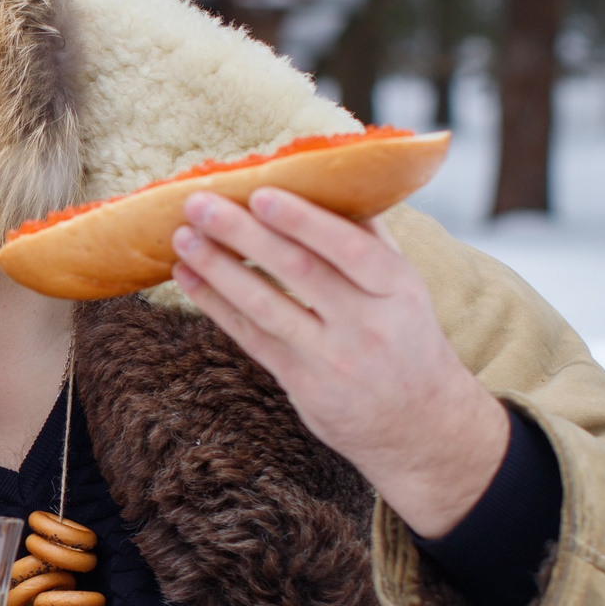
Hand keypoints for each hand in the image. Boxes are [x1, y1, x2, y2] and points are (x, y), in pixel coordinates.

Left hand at [170, 187, 509, 538]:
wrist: (421, 426)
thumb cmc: (405, 337)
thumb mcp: (405, 288)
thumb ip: (369, 239)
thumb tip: (325, 179)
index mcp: (398, 288)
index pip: (349, 246)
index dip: (303, 219)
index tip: (260, 191)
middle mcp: (367, 323)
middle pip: (299, 271)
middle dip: (243, 232)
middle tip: (199, 202)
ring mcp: (332, 358)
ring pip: (266, 306)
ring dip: (219, 268)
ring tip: (183, 238)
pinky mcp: (301, 384)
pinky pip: (252, 338)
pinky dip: (216, 305)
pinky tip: (190, 277)